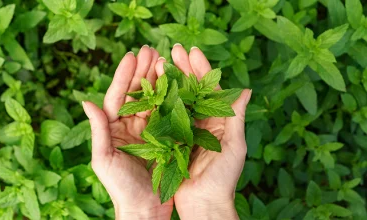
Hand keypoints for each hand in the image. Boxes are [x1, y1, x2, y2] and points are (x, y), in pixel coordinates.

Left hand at [82, 45, 172, 219]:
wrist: (145, 209)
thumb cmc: (121, 188)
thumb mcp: (104, 159)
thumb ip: (98, 130)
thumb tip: (87, 101)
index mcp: (114, 128)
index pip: (118, 96)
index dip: (124, 75)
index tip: (132, 56)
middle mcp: (130, 126)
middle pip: (136, 93)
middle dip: (143, 71)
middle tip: (151, 49)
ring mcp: (148, 130)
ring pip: (153, 99)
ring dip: (158, 79)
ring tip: (164, 60)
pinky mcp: (164, 137)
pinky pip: (167, 114)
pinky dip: (171, 98)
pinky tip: (177, 83)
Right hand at [155, 44, 251, 219]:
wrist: (203, 203)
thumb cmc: (223, 178)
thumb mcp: (234, 146)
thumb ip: (236, 117)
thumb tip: (246, 89)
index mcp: (219, 121)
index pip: (211, 89)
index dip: (202, 69)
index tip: (192, 51)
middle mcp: (202, 121)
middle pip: (193, 90)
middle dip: (184, 68)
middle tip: (173, 49)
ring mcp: (186, 129)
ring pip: (178, 99)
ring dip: (171, 80)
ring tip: (161, 61)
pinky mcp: (171, 139)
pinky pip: (166, 116)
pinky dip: (160, 101)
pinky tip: (153, 87)